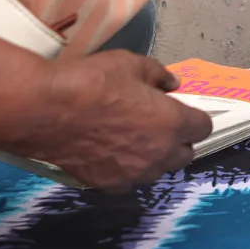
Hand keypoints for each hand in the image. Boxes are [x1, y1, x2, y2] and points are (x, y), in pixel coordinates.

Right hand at [11, 51, 214, 189]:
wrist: (46, 112)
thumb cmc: (93, 81)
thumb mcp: (130, 63)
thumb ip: (158, 74)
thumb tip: (172, 83)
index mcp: (172, 123)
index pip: (202, 128)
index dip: (194, 117)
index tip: (180, 109)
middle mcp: (159, 154)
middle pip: (185, 155)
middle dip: (178, 141)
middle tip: (159, 125)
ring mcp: (133, 174)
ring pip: (156, 171)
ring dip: (153, 157)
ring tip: (133, 139)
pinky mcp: (107, 184)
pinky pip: (127, 179)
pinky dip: (125, 168)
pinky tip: (108, 152)